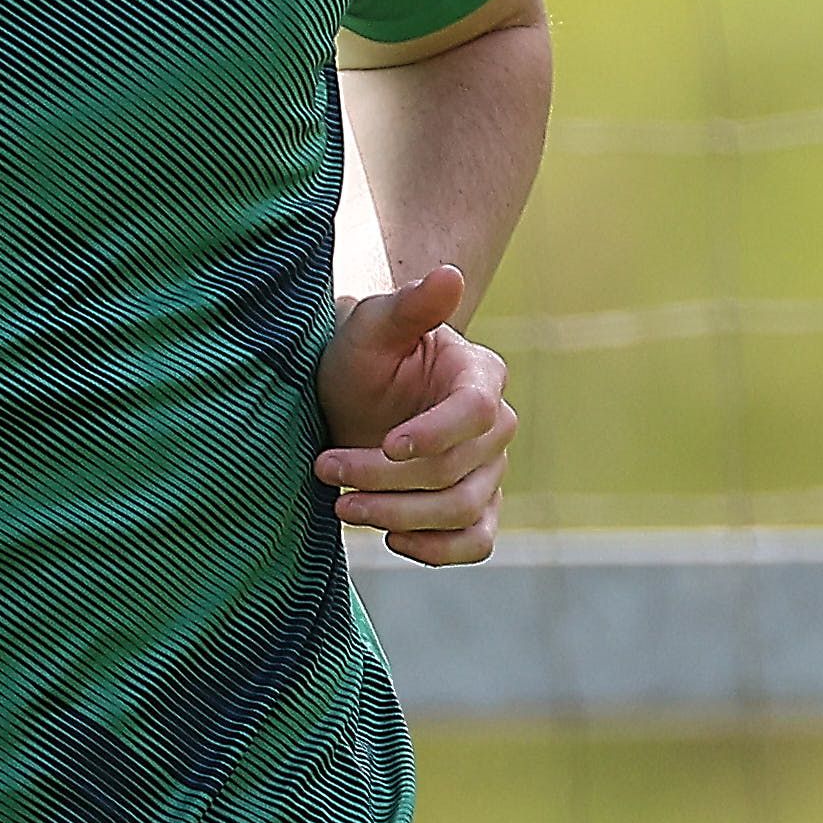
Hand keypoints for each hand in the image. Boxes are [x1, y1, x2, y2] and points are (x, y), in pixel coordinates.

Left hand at [318, 266, 511, 564]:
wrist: (354, 396)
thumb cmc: (362, 355)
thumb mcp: (373, 326)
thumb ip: (410, 304)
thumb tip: (450, 272)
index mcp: (480, 375)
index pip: (475, 412)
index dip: (435, 433)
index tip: (386, 444)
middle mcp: (496, 426)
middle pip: (458, 468)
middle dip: (388, 477)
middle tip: (326, 469)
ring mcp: (489, 471)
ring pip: (462, 509)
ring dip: (399, 513)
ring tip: (342, 504)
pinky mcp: (475, 508)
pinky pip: (476, 542)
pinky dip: (438, 550)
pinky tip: (390, 536)